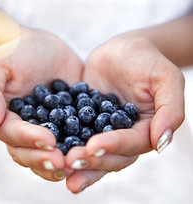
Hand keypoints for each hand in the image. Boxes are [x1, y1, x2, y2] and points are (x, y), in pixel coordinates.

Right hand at [0, 27, 82, 180]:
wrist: (40, 46)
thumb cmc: (13, 51)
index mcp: (4, 119)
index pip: (13, 134)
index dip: (29, 139)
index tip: (48, 140)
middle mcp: (22, 130)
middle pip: (29, 152)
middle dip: (45, 159)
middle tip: (64, 163)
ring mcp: (44, 130)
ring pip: (48, 154)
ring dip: (61, 163)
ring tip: (77, 165)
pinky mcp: (65, 126)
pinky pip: (71, 141)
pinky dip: (79, 149)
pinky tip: (93, 154)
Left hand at [65, 34, 184, 192]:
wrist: (121, 50)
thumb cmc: (147, 60)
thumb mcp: (166, 79)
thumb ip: (170, 110)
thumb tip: (161, 143)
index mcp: (144, 131)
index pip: (130, 144)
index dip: (112, 147)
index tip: (92, 146)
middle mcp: (122, 136)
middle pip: (108, 156)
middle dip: (89, 160)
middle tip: (68, 162)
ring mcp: (100, 131)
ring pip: (89, 151)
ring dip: (75, 161)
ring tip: (58, 166)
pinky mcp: (83, 122)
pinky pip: (72, 134)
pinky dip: (61, 142)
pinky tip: (45, 147)